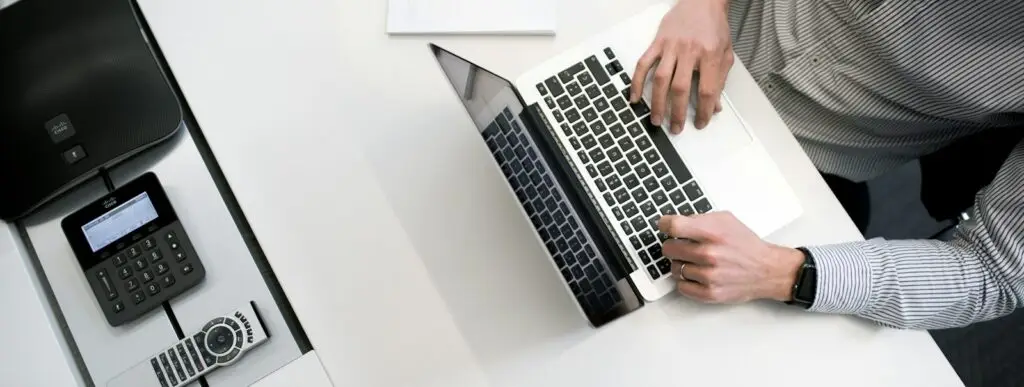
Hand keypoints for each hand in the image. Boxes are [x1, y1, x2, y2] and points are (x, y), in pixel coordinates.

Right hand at [631, 0, 732, 132]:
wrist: (702, 1)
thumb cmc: (714, 27)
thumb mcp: (725, 53)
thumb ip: (720, 80)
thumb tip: (715, 106)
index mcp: (709, 54)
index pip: (706, 89)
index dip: (704, 110)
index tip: (701, 122)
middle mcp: (689, 50)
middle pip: (680, 88)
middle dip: (678, 112)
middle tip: (676, 128)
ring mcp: (670, 46)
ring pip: (661, 79)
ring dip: (657, 102)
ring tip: (656, 119)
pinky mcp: (657, 42)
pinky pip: (643, 64)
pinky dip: (637, 82)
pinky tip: (634, 97)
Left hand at [657, 212, 803, 302]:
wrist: (767, 270)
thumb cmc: (746, 245)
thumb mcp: (726, 220)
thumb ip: (699, 219)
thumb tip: (674, 222)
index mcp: (712, 232)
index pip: (673, 226)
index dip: (664, 224)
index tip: (664, 226)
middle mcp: (709, 254)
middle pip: (668, 248)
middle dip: (673, 246)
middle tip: (682, 246)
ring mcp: (709, 276)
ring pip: (674, 268)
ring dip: (681, 264)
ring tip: (696, 261)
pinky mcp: (709, 293)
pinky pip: (681, 287)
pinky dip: (686, 281)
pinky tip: (697, 274)